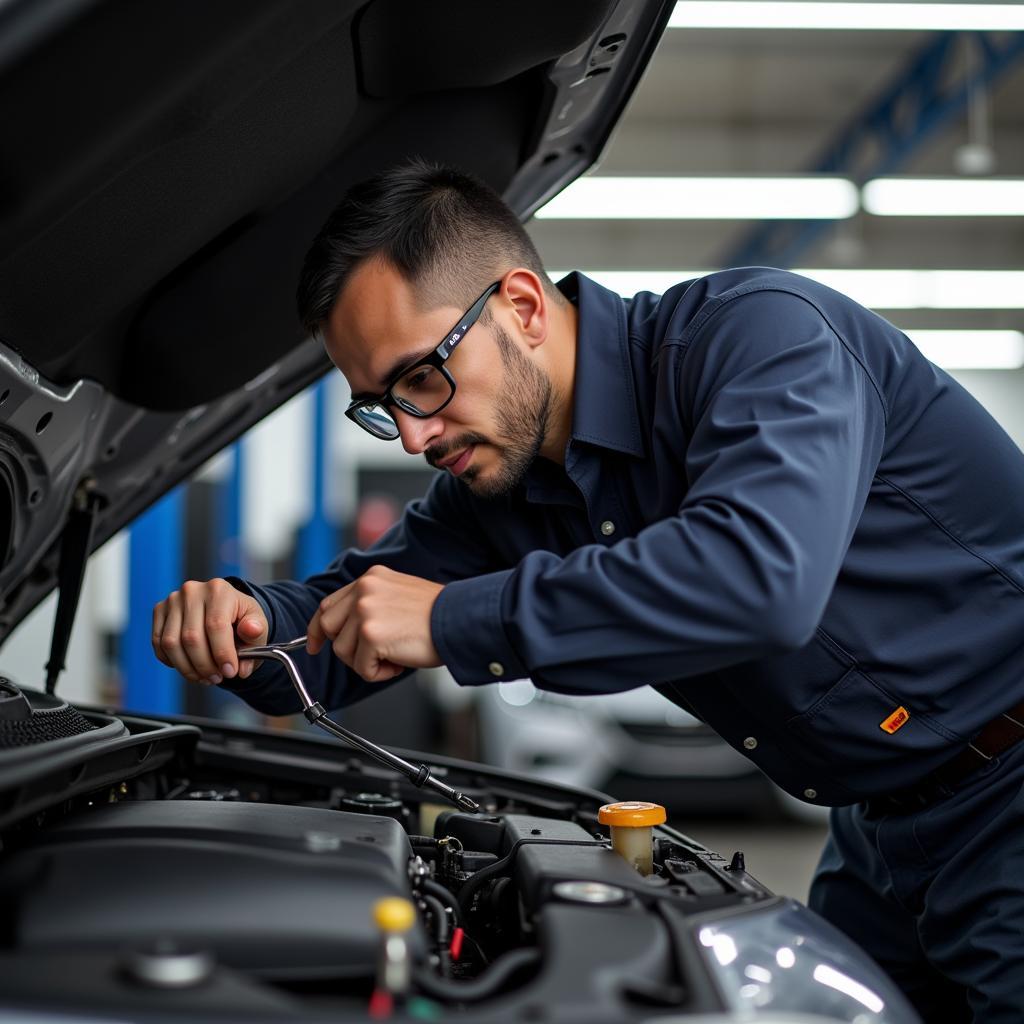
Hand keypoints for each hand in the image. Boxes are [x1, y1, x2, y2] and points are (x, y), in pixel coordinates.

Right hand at [152, 578, 268, 684]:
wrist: (225, 610)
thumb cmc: (241, 619)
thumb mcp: (257, 624)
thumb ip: (256, 631)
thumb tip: (250, 631)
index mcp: (219, 590)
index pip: (216, 625)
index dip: (222, 653)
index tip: (230, 672)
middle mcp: (192, 591)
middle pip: (191, 638)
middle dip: (205, 665)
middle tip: (217, 678)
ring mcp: (172, 600)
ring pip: (171, 644)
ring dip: (188, 668)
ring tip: (205, 677)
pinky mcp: (159, 611)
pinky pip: (159, 644)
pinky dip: (173, 662)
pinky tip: (190, 667)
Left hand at [306, 566, 443, 682]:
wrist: (459, 620)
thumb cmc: (437, 614)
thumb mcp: (397, 595)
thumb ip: (370, 605)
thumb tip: (347, 630)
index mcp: (371, 579)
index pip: (328, 604)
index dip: (318, 629)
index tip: (315, 645)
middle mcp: (364, 590)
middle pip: (327, 627)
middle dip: (345, 648)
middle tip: (368, 656)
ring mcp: (366, 611)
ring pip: (343, 651)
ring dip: (367, 661)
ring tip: (394, 654)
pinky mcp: (372, 635)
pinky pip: (361, 668)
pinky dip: (379, 673)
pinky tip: (399, 661)